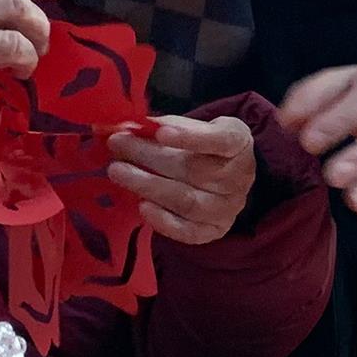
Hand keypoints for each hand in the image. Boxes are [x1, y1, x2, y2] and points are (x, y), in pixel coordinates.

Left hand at [107, 113, 255, 245]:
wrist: (228, 178)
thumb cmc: (206, 147)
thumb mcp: (196, 127)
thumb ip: (170, 125)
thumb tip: (132, 126)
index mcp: (238, 144)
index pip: (219, 140)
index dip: (190, 137)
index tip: (160, 132)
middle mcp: (238, 178)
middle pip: (193, 170)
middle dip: (150, 157)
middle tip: (117, 145)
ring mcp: (228, 208)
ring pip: (186, 201)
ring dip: (148, 186)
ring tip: (118, 171)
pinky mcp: (214, 230)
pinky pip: (188, 231)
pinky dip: (163, 221)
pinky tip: (141, 206)